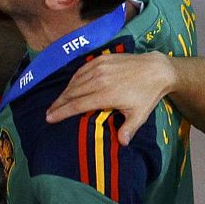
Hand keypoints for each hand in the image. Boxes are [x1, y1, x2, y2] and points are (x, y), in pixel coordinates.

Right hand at [44, 52, 175, 143]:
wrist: (156, 69)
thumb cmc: (147, 94)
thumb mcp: (140, 114)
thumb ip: (129, 128)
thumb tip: (122, 144)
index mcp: (106, 95)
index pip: (77, 105)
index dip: (62, 112)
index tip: (50, 118)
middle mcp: (98, 80)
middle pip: (71, 93)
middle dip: (58, 103)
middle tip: (48, 112)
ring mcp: (98, 68)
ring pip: (74, 82)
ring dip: (64, 92)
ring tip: (57, 101)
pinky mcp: (100, 59)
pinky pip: (80, 70)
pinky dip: (72, 79)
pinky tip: (70, 86)